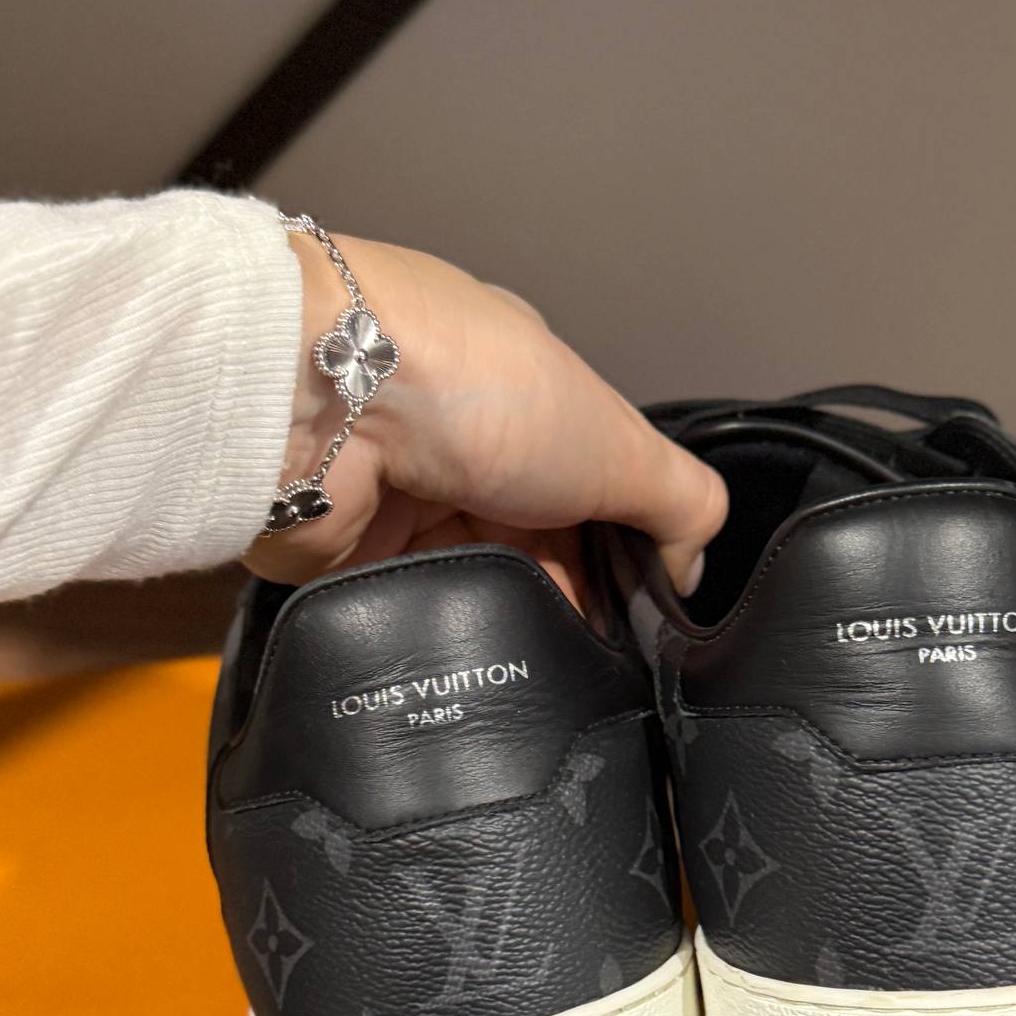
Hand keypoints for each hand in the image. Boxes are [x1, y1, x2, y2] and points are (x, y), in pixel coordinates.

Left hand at [249, 232, 725, 604]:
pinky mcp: (340, 550)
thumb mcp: (620, 440)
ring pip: (465, 587)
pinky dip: (427, 626)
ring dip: (493, 607)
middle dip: (555, 588)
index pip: (582, 489)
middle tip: (582, 630)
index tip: (636, 607)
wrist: (325, 398)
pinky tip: (451, 627)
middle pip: (524, 545)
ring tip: (512, 617)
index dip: (613, 551)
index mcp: (519, 393)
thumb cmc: (469, 385)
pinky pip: (398, 615)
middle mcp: (450, 437)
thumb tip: (691, 569)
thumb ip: (682, 503)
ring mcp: (393, 492)